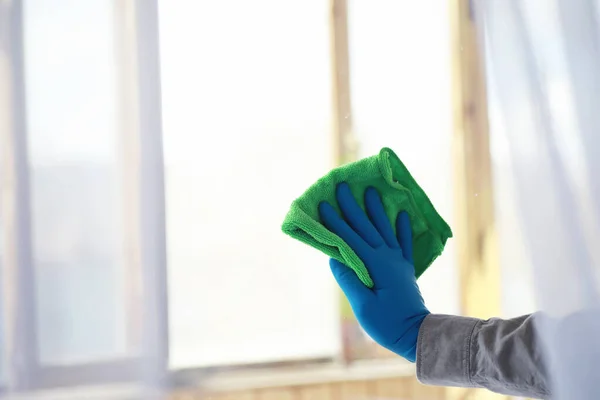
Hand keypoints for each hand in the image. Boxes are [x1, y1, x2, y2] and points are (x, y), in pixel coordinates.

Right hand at [319, 182, 428, 361]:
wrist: (416, 334)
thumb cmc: (386, 323)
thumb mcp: (362, 305)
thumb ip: (349, 279)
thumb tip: (335, 258)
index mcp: (375, 265)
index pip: (350, 239)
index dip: (335, 222)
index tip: (324, 205)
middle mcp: (388, 257)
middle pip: (366, 228)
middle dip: (352, 207)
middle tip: (342, 187)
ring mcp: (398, 261)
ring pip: (385, 229)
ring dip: (376, 210)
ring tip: (371, 191)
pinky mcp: (406, 268)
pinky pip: (404, 243)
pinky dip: (403, 228)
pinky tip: (401, 215)